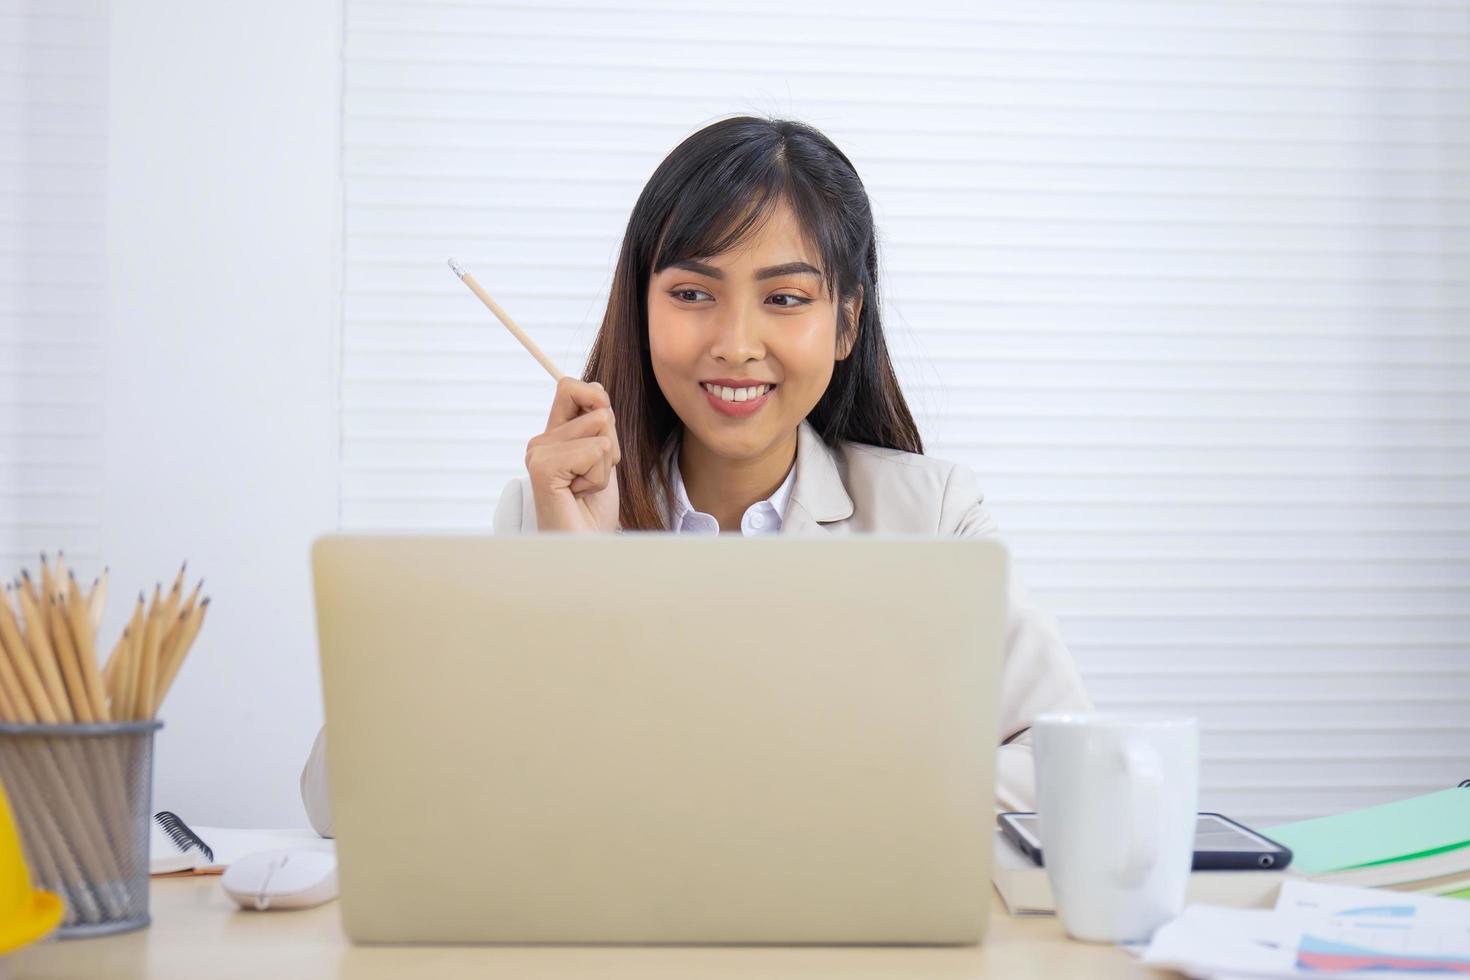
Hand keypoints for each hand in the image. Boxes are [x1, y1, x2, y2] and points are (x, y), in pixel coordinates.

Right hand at [525, 377, 620, 532]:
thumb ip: (599, 424)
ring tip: (586, 488)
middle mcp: (541, 440)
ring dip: (606, 465)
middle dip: (611, 446)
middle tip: (592, 478)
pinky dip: (599, 477)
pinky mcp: (542, 467)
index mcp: (553, 435)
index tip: (603, 437)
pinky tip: (580, 495)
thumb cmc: (593, 510)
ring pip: (601, 430)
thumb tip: (598, 389)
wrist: (585, 547)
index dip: (597, 399)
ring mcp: (538, 452)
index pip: (573, 387)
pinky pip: (594, 450)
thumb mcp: (602, 458)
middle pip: (599, 410)